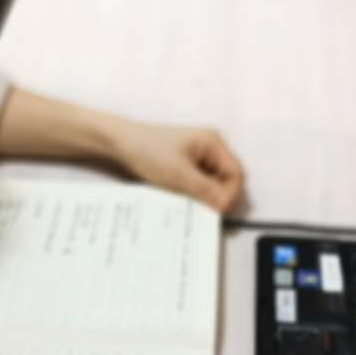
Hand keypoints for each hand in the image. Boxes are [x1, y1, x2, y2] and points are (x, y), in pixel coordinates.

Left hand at [107, 119, 244, 212]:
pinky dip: (195, 194)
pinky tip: (183, 199)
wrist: (119, 144)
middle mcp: (210, 147)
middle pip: (227, 180)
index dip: (230, 195)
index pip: (236, 174)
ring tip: (189, 205)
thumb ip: (205, 190)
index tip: (216, 211)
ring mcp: (199, 156)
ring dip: (205, 197)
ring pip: (213, 184)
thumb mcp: (178, 174)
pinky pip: (200, 184)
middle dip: (218, 197)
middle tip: (203, 212)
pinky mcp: (188, 165)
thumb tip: (225, 207)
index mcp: (213, 143)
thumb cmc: (147, 151)